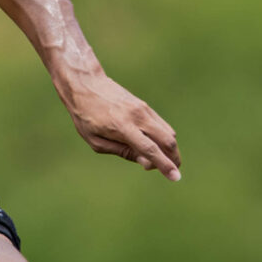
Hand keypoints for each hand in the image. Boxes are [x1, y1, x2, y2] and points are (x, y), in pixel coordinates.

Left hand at [56, 65, 180, 181]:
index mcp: (122, 127)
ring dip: (170, 149)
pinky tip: (155, 146)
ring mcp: (143, 109)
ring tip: (159, 160)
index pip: (149, 149)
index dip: (164, 164)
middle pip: (167, 140)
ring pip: (168, 132)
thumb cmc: (86, 116)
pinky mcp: (145, 106)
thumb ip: (122, 152)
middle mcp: (137, 116)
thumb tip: (146, 162)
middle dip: (174, 159)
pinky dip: (164, 138)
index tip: (176, 177)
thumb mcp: (96, 141)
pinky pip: (162, 125)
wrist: (86, 84)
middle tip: (171, 171)